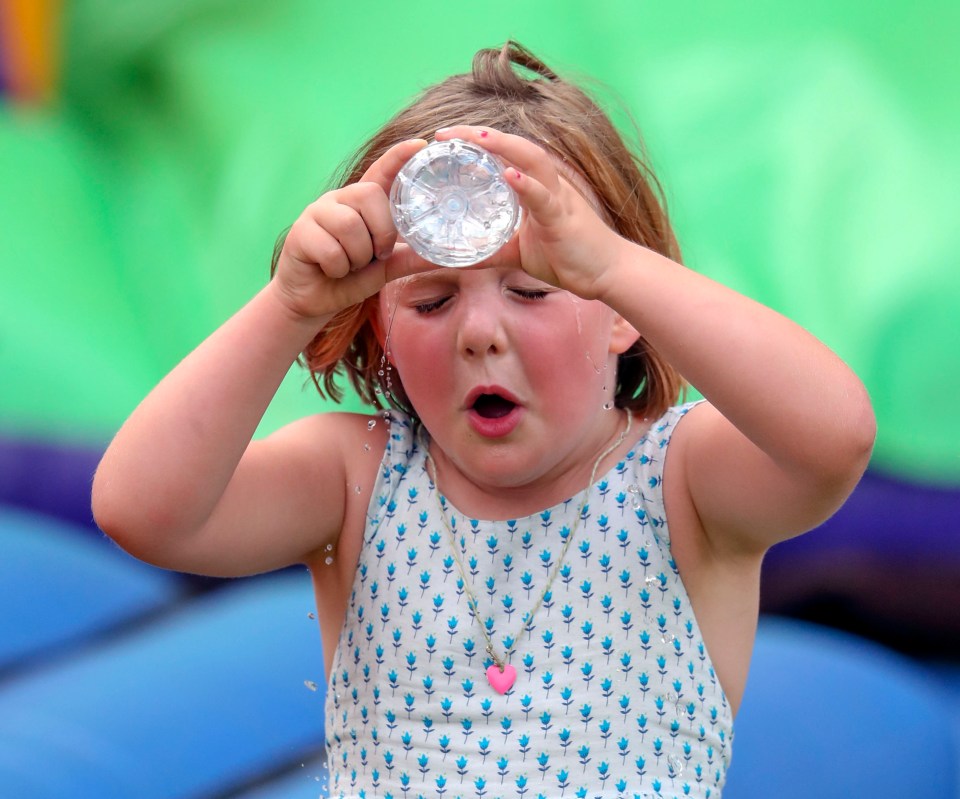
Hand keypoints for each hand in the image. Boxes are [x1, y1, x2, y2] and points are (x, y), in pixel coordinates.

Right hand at [271, 138, 432, 320]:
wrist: (314, 303)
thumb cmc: (350, 279)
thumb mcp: (387, 268)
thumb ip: (413, 258)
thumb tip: (447, 257)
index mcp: (362, 203)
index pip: (382, 171)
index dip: (398, 157)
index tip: (420, 145)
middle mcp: (340, 200)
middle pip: (369, 194)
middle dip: (381, 232)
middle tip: (376, 255)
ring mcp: (317, 212)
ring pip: (350, 224)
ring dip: (358, 256)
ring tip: (351, 265)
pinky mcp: (299, 232)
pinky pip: (330, 248)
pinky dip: (338, 268)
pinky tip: (331, 270)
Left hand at [434, 126, 628, 300]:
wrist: (608, 274)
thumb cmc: (570, 258)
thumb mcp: (519, 254)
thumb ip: (492, 252)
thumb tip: (460, 258)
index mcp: (536, 187)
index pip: (504, 154)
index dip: (476, 142)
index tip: (445, 139)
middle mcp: (548, 184)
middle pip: (514, 147)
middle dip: (480, 135)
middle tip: (445, 133)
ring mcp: (557, 198)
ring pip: (531, 160)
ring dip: (503, 146)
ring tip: (476, 138)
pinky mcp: (563, 218)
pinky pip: (544, 197)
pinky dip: (526, 184)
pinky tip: (509, 174)